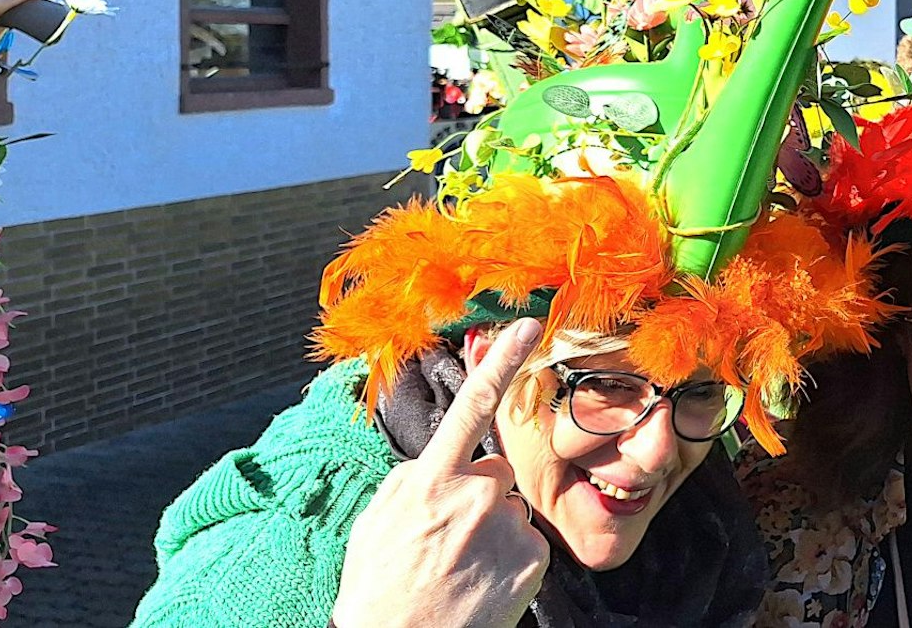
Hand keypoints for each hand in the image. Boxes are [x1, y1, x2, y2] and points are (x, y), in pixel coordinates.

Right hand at [331, 319, 550, 627]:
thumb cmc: (379, 586)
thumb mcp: (378, 518)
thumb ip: (414, 476)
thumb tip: (440, 458)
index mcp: (432, 479)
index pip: (472, 406)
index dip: (502, 360)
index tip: (529, 325)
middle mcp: (476, 496)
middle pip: (495, 469)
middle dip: (479, 492)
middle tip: (449, 537)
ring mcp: (508, 529)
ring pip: (511, 508)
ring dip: (494, 528)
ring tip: (460, 566)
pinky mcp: (532, 561)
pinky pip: (526, 542)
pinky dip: (509, 558)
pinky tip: (480, 581)